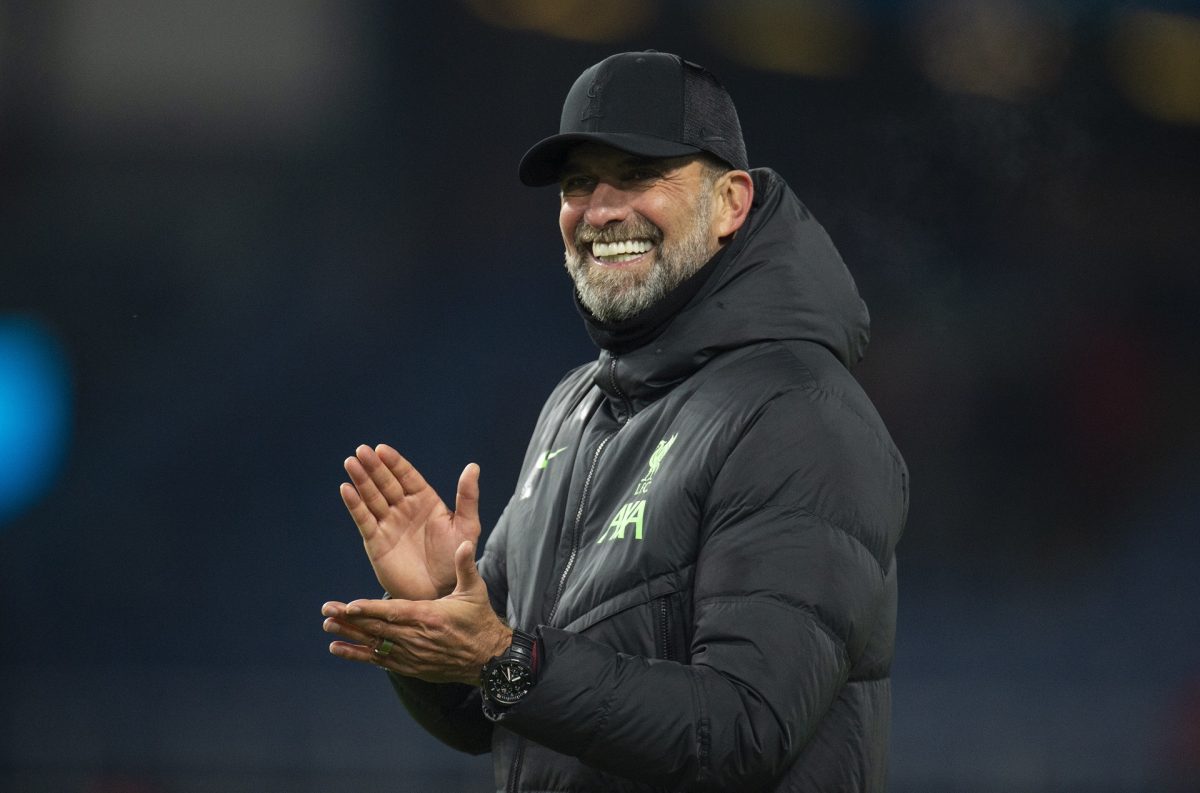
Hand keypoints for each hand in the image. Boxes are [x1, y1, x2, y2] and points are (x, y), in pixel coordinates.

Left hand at [322, 541, 511, 684]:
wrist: (489, 659)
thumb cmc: (480, 621)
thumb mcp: (475, 591)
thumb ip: (465, 566)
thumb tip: (464, 543)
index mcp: (429, 617)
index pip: (393, 613)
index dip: (369, 610)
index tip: (348, 606)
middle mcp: (416, 638)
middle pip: (377, 629)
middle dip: (349, 620)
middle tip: (327, 611)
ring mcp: (411, 655)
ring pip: (374, 645)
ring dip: (349, 636)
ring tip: (328, 627)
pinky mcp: (410, 666)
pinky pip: (379, 661)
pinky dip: (358, 655)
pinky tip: (339, 648)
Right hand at [340, 444, 480, 599]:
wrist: (440, 593)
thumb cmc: (456, 559)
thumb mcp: (467, 527)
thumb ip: (467, 497)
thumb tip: (473, 466)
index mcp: (425, 501)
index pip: (407, 476)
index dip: (394, 462)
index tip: (381, 449)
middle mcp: (404, 509)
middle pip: (386, 483)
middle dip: (374, 467)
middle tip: (361, 451)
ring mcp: (389, 524)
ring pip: (372, 497)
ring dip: (361, 480)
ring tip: (351, 463)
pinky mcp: (376, 542)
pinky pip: (364, 519)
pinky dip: (355, 505)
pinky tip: (346, 490)